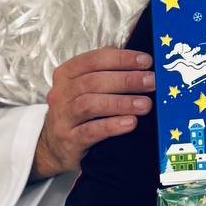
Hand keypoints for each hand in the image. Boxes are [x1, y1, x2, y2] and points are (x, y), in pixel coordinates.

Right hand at [32, 47, 154, 179]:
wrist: (54, 147)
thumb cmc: (78, 112)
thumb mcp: (84, 88)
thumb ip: (106, 72)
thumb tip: (140, 60)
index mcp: (66, 74)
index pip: (94, 60)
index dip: (121, 59)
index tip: (146, 61)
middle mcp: (61, 93)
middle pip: (93, 82)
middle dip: (126, 80)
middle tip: (151, 82)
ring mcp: (62, 117)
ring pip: (90, 105)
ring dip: (121, 102)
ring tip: (145, 104)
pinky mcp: (68, 140)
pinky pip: (90, 131)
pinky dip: (112, 125)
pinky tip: (130, 122)